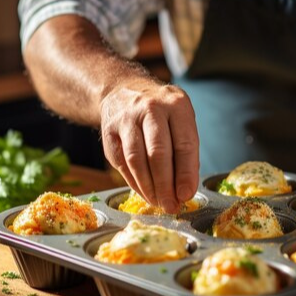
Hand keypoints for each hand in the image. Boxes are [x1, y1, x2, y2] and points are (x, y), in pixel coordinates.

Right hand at [100, 79, 198, 212]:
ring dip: (148, 187)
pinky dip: (134, 183)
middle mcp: (150, 108)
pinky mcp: (109, 132)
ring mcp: (126, 119)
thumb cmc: (162, 113)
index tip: (186, 195)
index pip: (184, 144)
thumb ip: (186, 151)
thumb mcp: (181, 120)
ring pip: (136, 160)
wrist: (124, 90)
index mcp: (176, 105)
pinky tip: (144, 192)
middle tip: (171, 205)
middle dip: (165, 185)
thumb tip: (185, 189)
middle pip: (158, 153)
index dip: (185, 173)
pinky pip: (121, 163)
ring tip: (158, 202)